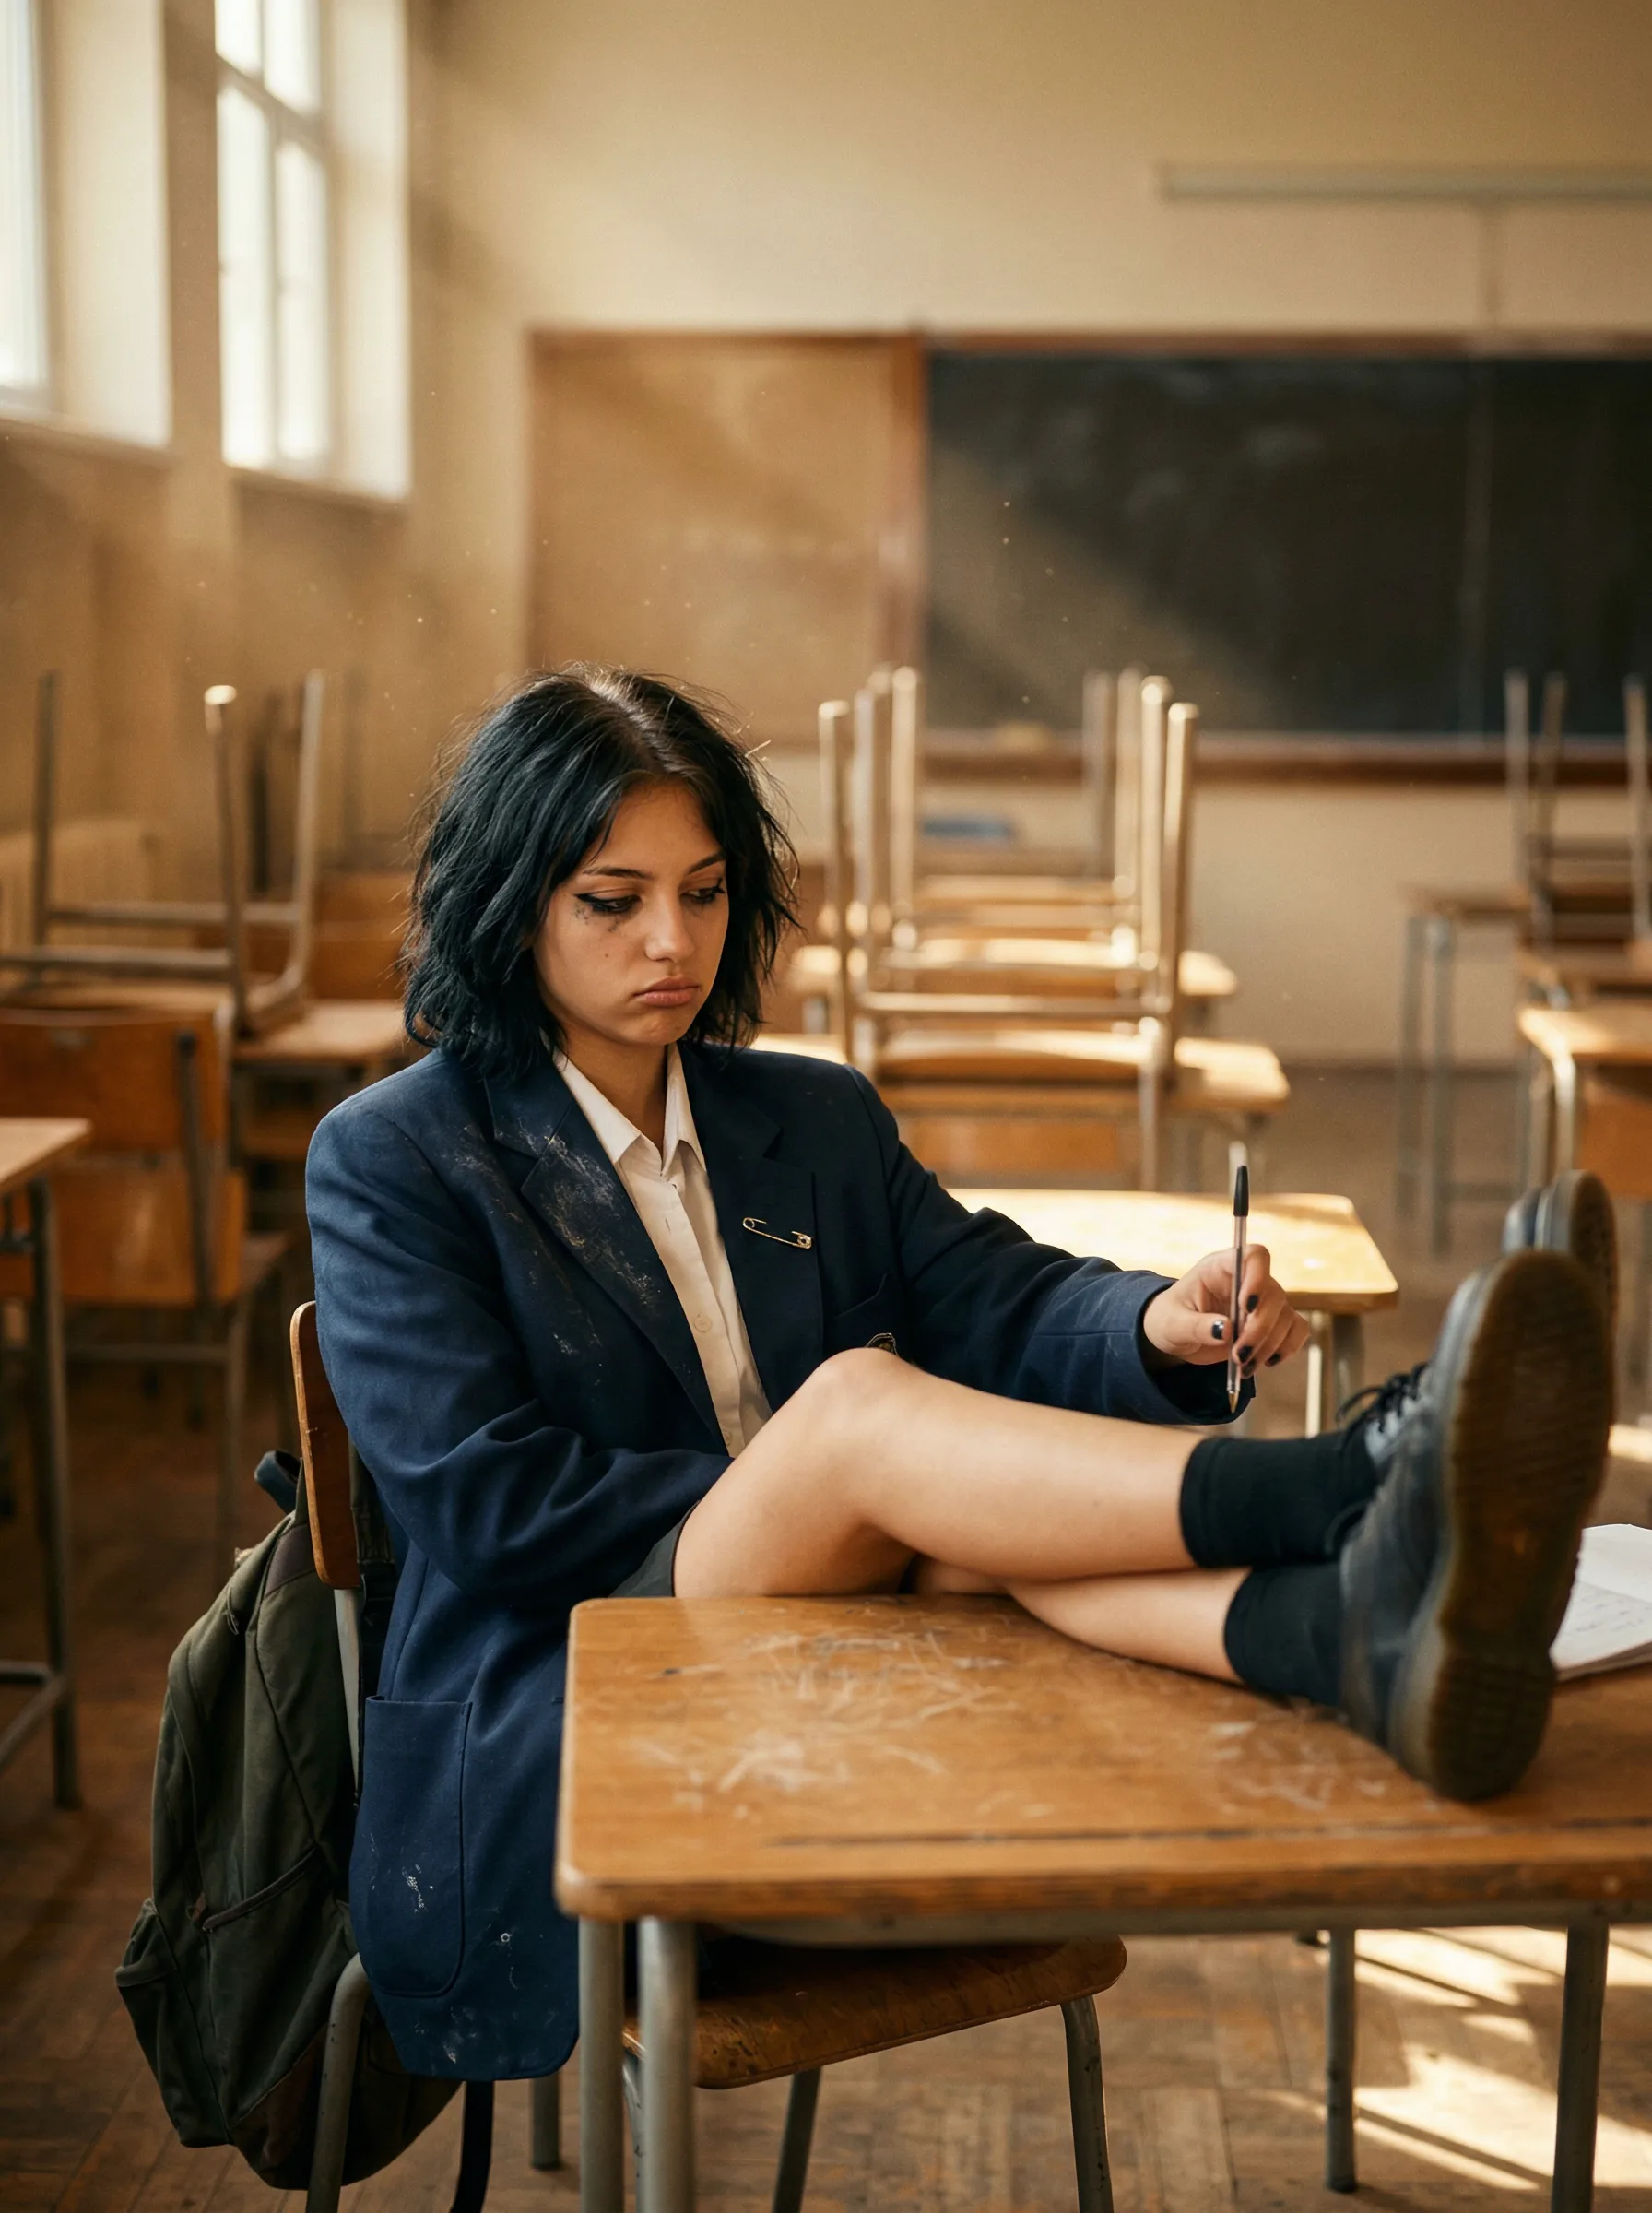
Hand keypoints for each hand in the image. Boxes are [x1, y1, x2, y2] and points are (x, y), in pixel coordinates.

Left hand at [1141, 1243, 1310, 1375]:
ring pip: (1286, 1316)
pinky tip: (1266, 1362)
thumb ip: (1196, 1326)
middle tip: (1238, 1355)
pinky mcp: (1272, 1323)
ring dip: (1269, 1345)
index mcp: (1220, 1268)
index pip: (1253, 1256)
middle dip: (1259, 1329)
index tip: (1245, 1307)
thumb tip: (1225, 1330)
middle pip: (1273, 1294)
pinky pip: (1296, 1329)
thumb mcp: (1173, 1325)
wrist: (1176, 1336)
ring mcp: (1263, 1301)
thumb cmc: (1169, 1320)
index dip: (1257, 1277)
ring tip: (1243, 1366)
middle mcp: (1247, 1281)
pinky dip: (1287, 1348)